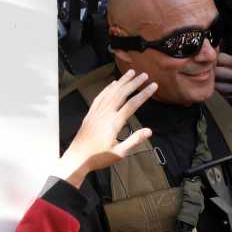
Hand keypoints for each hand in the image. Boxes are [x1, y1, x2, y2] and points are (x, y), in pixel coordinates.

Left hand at [57, 70, 155, 184]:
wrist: (77, 158)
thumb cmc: (99, 157)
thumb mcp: (119, 153)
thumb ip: (134, 141)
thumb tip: (149, 131)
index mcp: (113, 123)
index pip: (132, 104)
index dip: (144, 94)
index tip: (153, 86)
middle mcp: (105, 113)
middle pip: (121, 93)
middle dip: (134, 83)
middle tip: (144, 75)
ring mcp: (96, 112)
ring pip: (110, 92)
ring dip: (121, 81)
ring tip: (130, 72)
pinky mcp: (90, 113)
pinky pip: (100, 96)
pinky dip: (108, 88)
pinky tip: (113, 83)